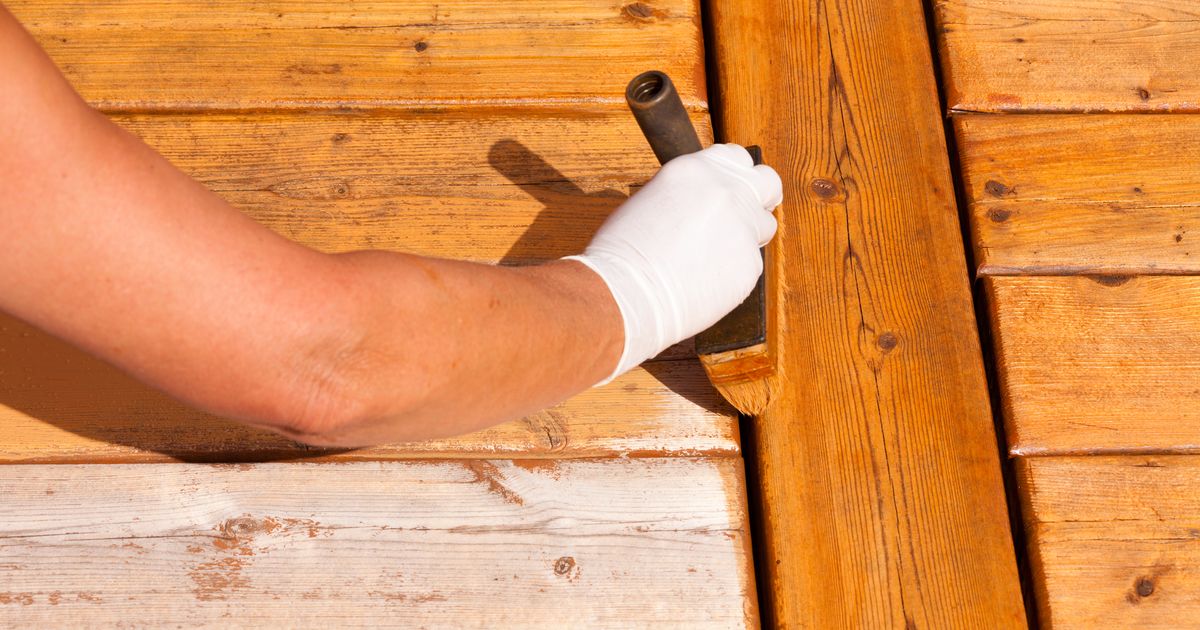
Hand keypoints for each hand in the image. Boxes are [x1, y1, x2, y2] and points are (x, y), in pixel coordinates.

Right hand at [565, 143, 783, 382]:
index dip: (737, 174)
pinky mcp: (749, 264)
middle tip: (749, 212)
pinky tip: (706, 279)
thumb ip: (687, 195)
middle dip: (761, 195)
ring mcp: (742, 227)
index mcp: (695, 169)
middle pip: (768, 181)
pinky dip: (733, 271)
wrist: (625, 293)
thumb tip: (702, 204)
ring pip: (764, 225)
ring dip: (747, 235)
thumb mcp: (650, 201)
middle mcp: (725, 191)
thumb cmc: (623, 253)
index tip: (734, 187)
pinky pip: (750, 263)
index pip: (736, 157)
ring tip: (716, 253)